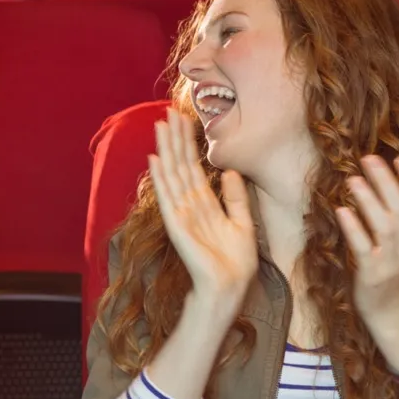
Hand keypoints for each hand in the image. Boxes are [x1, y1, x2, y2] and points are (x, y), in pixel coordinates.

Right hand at [148, 108, 257, 302]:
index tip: (184, 119)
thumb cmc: (235, 261)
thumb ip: (236, 197)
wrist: (230, 287)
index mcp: (205, 203)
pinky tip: (155, 159)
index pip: (193, 166)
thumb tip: (229, 171)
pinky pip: (167, 197)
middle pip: (180, 164)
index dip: (188, 143)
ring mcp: (181, 213)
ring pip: (172, 174)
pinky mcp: (177, 225)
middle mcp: (190, 204)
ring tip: (160, 125)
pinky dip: (161, 178)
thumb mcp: (243, 223)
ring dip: (166, 149)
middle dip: (174, 138)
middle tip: (168, 111)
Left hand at [335, 156, 398, 328]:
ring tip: (353, 179)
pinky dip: (354, 228)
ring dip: (369, 200)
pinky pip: (364, 248)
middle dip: (387, 181)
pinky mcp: (372, 274)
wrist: (394, 312)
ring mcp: (393, 261)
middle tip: (368, 159)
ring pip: (385, 226)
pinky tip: (342, 211)